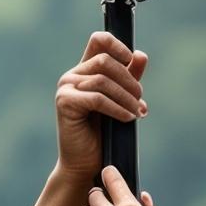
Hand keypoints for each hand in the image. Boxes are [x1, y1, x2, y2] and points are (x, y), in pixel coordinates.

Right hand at [55, 30, 148, 185]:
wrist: (85, 164)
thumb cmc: (102, 135)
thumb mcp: (120, 101)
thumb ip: (129, 78)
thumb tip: (140, 55)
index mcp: (84, 71)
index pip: (99, 41)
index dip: (117, 44)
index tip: (131, 60)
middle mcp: (72, 76)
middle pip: (105, 60)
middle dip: (128, 80)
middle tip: (140, 100)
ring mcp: (66, 88)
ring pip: (102, 79)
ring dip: (126, 96)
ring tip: (137, 112)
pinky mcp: (65, 103)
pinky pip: (97, 98)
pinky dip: (117, 108)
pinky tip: (128, 118)